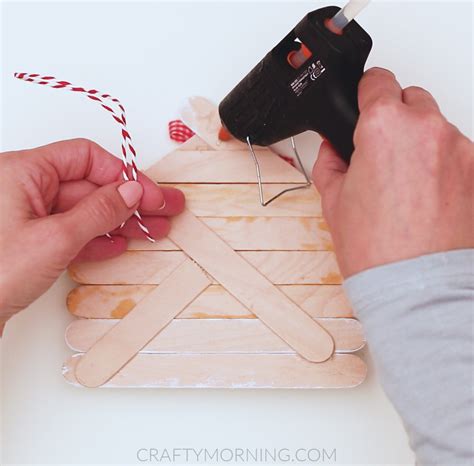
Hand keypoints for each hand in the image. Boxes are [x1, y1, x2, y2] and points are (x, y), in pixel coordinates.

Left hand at [0, 138, 184, 330]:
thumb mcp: (55, 238)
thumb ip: (98, 211)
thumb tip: (131, 190)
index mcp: (22, 172)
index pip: (85, 158)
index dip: (122, 174)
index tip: (149, 194)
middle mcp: (24, 190)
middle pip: (89, 186)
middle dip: (129, 200)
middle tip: (164, 209)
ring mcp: (28, 218)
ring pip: (84, 211)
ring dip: (120, 221)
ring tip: (154, 230)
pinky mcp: (31, 243)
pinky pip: (72, 232)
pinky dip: (98, 238)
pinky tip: (120, 244)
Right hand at [313, 67, 472, 277]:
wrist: (417, 287)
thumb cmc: (376, 249)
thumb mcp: (334, 200)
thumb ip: (331, 162)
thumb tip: (334, 148)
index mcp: (385, 128)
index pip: (377, 81)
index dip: (365, 92)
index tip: (363, 103)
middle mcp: (428, 129)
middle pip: (411, 99)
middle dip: (393, 117)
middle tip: (380, 151)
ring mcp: (460, 149)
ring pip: (435, 126)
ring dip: (419, 141)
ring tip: (405, 181)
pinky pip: (455, 152)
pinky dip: (440, 163)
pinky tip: (426, 194)